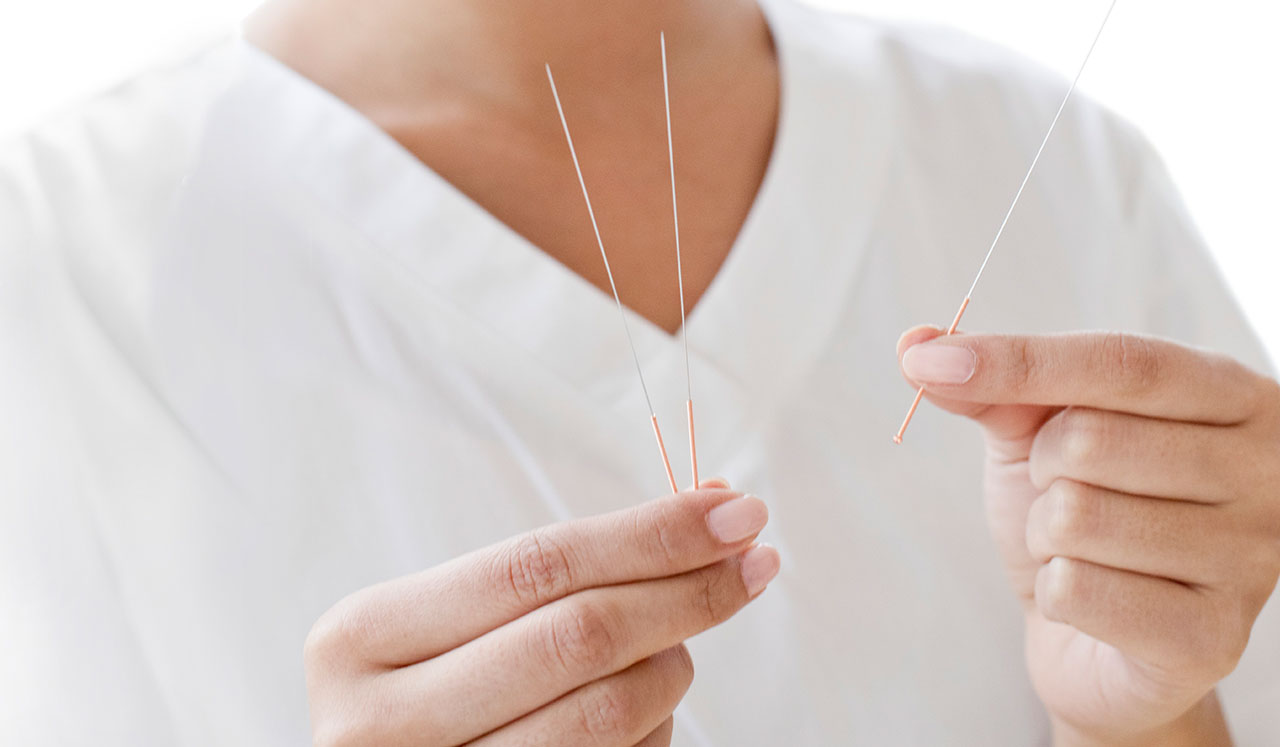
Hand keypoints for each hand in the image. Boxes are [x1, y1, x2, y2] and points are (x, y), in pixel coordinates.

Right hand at [304, 479, 778, 745]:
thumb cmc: (426, 697)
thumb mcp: (446, 628)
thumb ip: (554, 577)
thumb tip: (709, 508)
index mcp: (361, 638)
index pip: (535, 565)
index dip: (648, 535)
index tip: (732, 513)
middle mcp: (380, 723)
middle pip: (579, 636)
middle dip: (687, 591)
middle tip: (753, 564)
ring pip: (610, 711)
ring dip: (673, 668)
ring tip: (675, 651)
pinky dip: (656, 731)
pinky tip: (647, 713)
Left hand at [897, 327, 1279, 744]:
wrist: (1093, 638)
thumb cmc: (1079, 515)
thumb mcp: (1037, 433)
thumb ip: (994, 385)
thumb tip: (915, 346)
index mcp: (1232, 395)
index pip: (1124, 361)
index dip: (1022, 361)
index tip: (931, 363)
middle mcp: (1264, 472)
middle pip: (1090, 439)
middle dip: (1041, 472)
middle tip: (1065, 499)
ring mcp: (1248, 560)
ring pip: (1075, 517)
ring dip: (1046, 538)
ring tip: (1081, 552)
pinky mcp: (1212, 641)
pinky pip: (1075, 589)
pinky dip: (1054, 594)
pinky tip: (1093, 603)